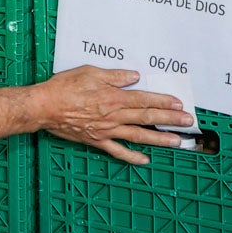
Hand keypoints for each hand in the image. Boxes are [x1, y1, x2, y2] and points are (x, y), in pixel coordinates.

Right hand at [31, 66, 192, 163]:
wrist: (44, 107)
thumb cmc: (64, 87)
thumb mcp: (90, 72)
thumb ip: (115, 76)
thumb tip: (134, 76)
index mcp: (113, 97)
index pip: (144, 99)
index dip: (163, 101)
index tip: (179, 104)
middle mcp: (113, 116)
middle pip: (146, 117)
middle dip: (170, 120)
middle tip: (188, 122)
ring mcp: (106, 130)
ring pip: (138, 136)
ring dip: (159, 139)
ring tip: (176, 142)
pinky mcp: (97, 140)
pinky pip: (117, 151)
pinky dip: (132, 157)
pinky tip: (145, 160)